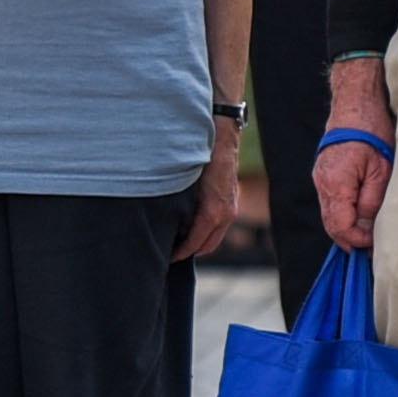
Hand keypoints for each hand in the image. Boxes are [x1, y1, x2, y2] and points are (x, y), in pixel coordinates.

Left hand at [180, 131, 240, 263]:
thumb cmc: (200, 159)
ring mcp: (231, 209)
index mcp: (212, 212)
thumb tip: (165, 222)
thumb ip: (178, 205)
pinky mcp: (231, 203)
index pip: (196, 242)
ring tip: (178, 242)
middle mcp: (225, 214)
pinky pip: (219, 225)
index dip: (181, 252)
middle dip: (189, 252)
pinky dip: (206, 231)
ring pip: (215, 236)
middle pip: (207, 245)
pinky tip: (190, 226)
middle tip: (171, 254)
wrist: (222, 140)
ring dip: (199, 242)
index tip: (168, 256)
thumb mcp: (184, 183)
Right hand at [316, 57, 394, 252]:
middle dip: (351, 241)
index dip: (358, 242)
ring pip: (330, 217)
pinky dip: (343, 216)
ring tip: (369, 237)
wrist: (356, 105)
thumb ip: (371, 204)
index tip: (376, 247)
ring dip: (347, 230)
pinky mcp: (324, 176)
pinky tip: (360, 219)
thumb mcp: (381, 171)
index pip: (340, 227)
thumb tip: (366, 232)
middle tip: (373, 250)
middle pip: (331, 226)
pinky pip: (331, 204)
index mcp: (335, 184)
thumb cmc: (373, 133)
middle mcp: (322, 184)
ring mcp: (320, 180)